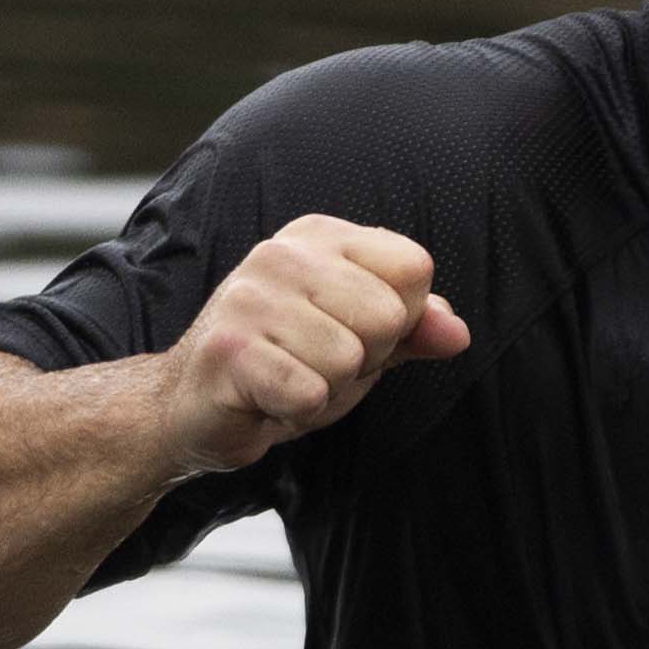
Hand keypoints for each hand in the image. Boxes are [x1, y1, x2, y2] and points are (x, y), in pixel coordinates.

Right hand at [152, 215, 471, 474]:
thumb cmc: (284, 366)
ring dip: (327, 388)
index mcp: (320, 238)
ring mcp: (250, 298)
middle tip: (313, 363)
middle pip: (388, 316)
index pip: (414, 269)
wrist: (192, 408)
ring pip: (350, 360)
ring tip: (287, 378)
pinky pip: (310, 393)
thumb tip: (457, 332)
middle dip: (363, 358)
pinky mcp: (228, 349)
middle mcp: (282, 254)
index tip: (350, 331)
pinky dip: (297, 411)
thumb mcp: (363, 341)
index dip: (399, 320)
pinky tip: (266, 398)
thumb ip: (416, 329)